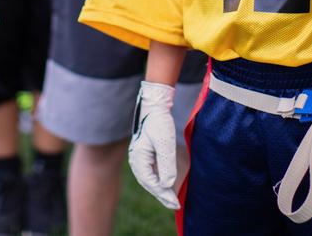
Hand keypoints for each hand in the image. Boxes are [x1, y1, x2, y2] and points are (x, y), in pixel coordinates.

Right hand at [128, 81, 179, 209]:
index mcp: (138, 158)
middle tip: (176, 206)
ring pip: (149, 179)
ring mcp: (139, 158)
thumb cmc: (159, 122)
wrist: (154, 106)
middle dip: (162, 195)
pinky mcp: (144, 155)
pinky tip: (167, 186)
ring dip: (160, 190)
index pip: (151, 183)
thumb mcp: (165, 143)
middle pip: (149, 183)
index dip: (164, 194)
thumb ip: (167, 164)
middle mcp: (136, 160)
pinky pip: (151, 173)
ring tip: (172, 200)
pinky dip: (159, 181)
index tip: (176, 203)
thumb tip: (167, 185)